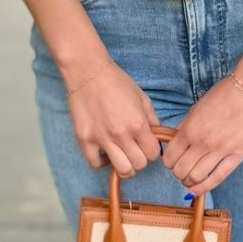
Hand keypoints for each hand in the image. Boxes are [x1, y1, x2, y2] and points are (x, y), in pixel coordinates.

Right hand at [66, 58, 160, 176]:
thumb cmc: (116, 82)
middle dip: (140, 158)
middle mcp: (121, 134)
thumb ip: (152, 119)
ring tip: (122, 155)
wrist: (88, 72)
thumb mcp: (142, 98)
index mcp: (138, 124)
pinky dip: (102, 162)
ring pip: (121, 169)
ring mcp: (101, 138)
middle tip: (134, 149)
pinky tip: (105, 152)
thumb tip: (158, 136)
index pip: (153, 154)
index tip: (146, 145)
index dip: (152, 150)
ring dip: (125, 165)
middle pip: (139, 164)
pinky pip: (95, 163)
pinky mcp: (84, 139)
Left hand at [161, 75, 242, 196]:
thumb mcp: (196, 108)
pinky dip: (203, 188)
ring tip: (190, 178)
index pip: (170, 157)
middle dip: (177, 173)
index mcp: (189, 129)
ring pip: (196, 177)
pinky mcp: (237, 155)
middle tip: (181, 170)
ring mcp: (220, 150)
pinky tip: (196, 191)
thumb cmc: (223, 95)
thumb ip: (183, 127)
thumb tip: (174, 144)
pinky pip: (217, 178)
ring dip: (189, 181)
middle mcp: (202, 142)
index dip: (168, 162)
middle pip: (180, 170)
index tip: (172, 161)